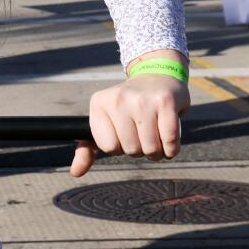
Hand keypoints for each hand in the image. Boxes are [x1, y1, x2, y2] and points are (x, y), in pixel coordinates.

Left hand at [72, 70, 191, 177]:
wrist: (157, 76)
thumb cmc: (128, 106)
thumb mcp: (104, 121)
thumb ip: (88, 148)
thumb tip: (76, 172)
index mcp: (99, 103)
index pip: (109, 147)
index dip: (120, 146)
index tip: (125, 133)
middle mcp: (119, 99)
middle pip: (131, 150)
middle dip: (140, 149)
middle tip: (143, 132)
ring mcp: (142, 99)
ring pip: (151, 149)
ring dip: (157, 151)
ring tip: (156, 135)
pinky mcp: (165, 102)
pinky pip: (170, 141)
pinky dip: (172, 149)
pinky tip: (169, 138)